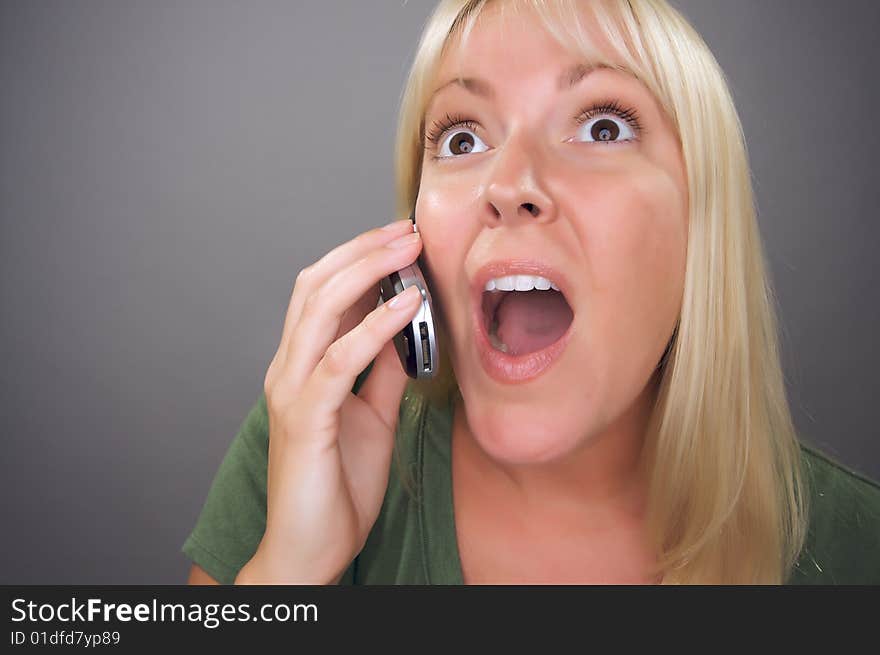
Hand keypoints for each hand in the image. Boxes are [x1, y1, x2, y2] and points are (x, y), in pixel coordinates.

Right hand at [236, 219, 422, 583]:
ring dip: (367, 271)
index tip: (401, 238)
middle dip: (363, 250)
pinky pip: (338, 361)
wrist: (311, 548)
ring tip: (408, 249)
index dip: (358, 258)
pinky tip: (405, 307)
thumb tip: (403, 333)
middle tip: (407, 229)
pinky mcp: (304, 419)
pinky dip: (373, 328)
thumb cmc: (337, 485)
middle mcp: (287, 369)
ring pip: (319, 309)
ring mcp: (290, 391)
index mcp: (301, 365)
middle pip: (316, 285)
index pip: (321, 293)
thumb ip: (381, 373)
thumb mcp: (372, 417)